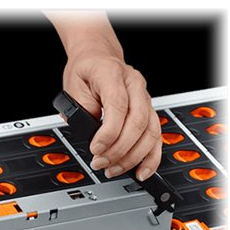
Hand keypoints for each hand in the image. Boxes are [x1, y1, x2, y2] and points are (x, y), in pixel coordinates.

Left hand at [62, 48, 161, 180]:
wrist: (98, 59)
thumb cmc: (86, 71)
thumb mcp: (73, 84)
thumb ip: (81, 107)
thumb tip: (91, 131)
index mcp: (113, 73)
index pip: (118, 106)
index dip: (108, 132)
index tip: (95, 149)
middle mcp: (135, 85)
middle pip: (137, 122)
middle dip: (119, 149)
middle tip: (100, 163)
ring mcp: (145, 99)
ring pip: (150, 132)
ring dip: (132, 157)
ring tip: (113, 169)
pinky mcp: (149, 112)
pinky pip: (156, 137)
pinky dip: (151, 157)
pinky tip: (142, 171)